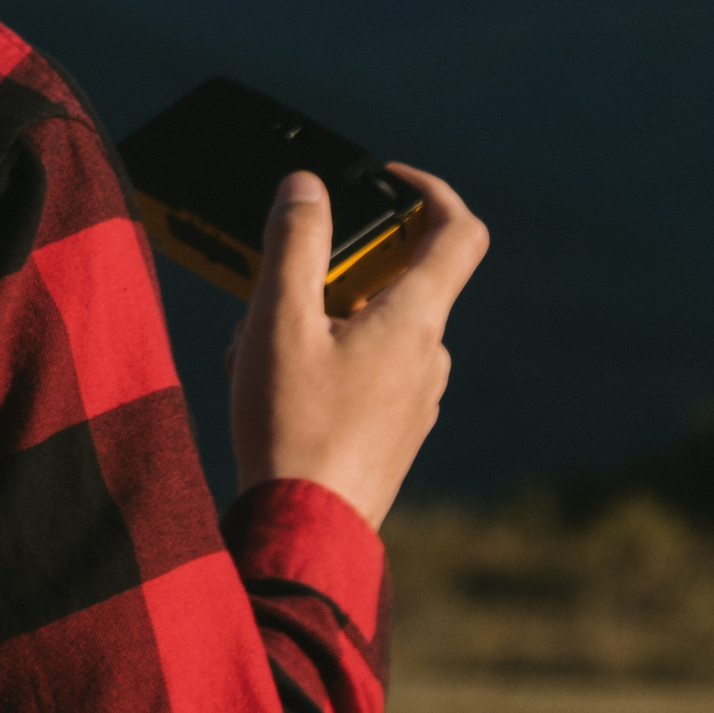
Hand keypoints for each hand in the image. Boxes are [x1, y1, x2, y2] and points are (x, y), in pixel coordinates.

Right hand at [228, 164, 489, 530]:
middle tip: (275, 294)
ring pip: (373, 330)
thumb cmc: (292, 427)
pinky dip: (327, 363)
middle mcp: (430, 357)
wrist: (306, 532)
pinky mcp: (396, 433)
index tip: (386, 180)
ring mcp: (417, 400)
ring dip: (320, 323)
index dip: (427, 190)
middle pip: (396, 280)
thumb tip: (308, 186)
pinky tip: (274, 392)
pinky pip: (369, 374)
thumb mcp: (278, 321)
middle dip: (332, 273)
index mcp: (414, 321)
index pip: (457, 231)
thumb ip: (295, 244)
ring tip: (256, 353)